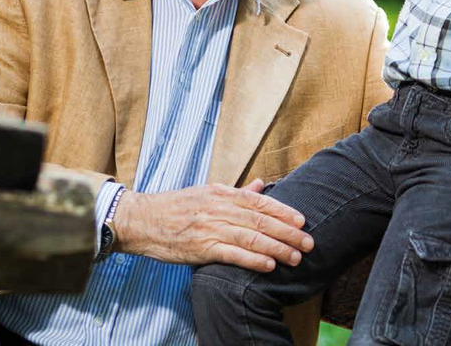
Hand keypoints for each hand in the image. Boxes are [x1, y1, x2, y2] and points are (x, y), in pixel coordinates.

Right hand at [113, 179, 314, 272]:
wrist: (141, 219)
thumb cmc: (175, 207)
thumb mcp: (206, 192)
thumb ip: (237, 191)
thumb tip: (262, 184)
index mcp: (222, 193)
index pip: (260, 201)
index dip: (283, 211)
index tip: (303, 221)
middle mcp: (219, 208)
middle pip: (261, 220)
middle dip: (288, 232)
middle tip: (309, 242)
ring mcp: (210, 228)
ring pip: (251, 237)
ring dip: (276, 248)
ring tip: (295, 257)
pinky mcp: (200, 248)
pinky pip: (232, 254)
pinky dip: (252, 260)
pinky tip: (268, 266)